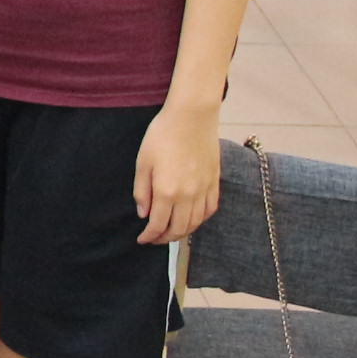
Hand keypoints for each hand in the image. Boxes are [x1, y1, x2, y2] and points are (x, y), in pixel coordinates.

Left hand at [135, 103, 222, 244]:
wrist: (192, 117)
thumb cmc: (162, 135)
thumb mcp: (143, 163)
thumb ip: (142, 191)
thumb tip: (143, 214)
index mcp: (166, 191)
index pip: (158, 225)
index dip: (149, 236)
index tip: (142, 240)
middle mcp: (188, 195)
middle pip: (178, 228)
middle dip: (164, 238)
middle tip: (154, 239)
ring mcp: (204, 189)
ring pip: (196, 223)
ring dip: (183, 232)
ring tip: (171, 232)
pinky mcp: (215, 182)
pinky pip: (210, 209)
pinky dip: (200, 220)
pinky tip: (192, 219)